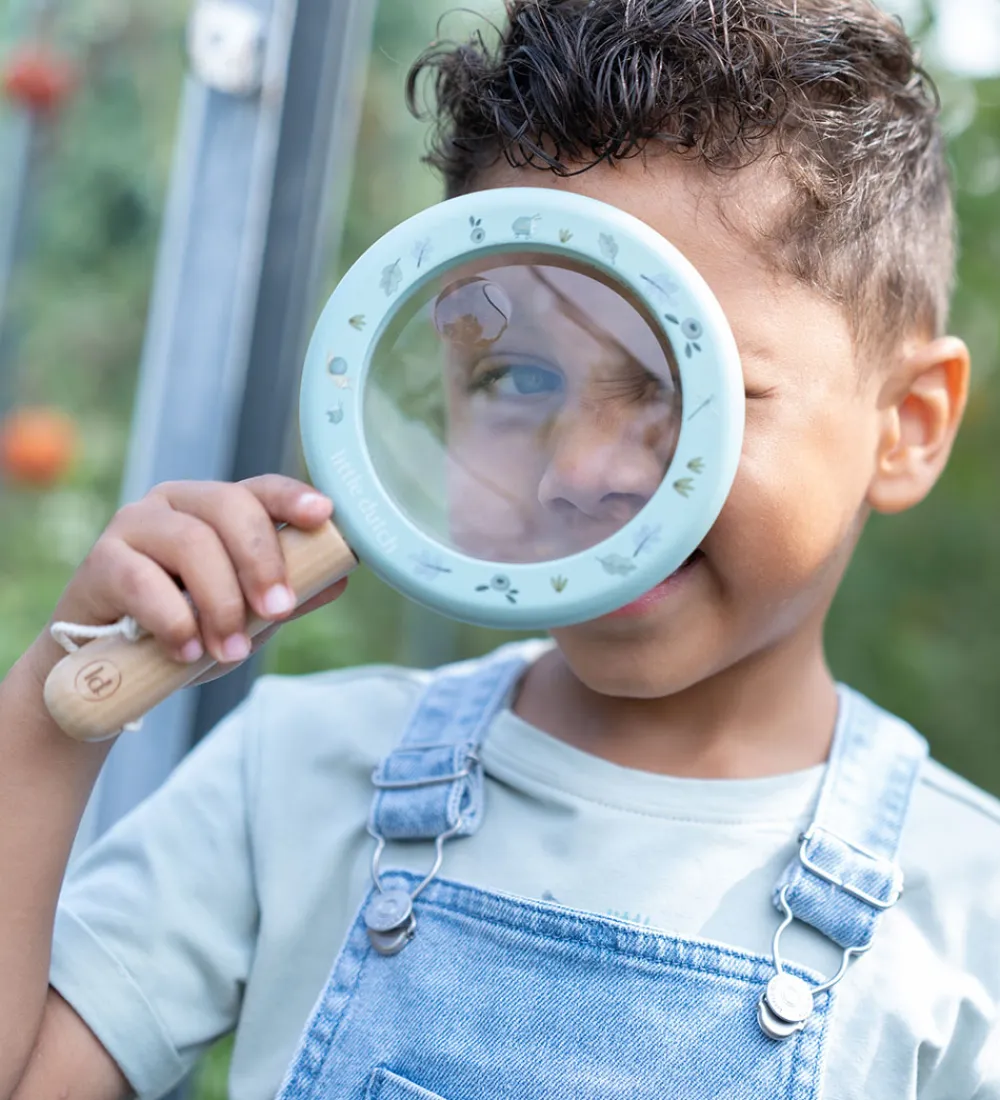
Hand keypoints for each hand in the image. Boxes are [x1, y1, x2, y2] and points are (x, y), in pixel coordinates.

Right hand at [41, 476, 346, 676]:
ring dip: (220, 602)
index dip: (293, 497)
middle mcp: (175, 504)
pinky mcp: (100, 562)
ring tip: (230, 650)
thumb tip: (340, 577)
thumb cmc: (184, 629)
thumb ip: (286, 595)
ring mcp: (134, 526)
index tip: (323, 515)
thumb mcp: (246, 616)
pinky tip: (187, 649)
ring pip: (191, 543)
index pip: (260, 489)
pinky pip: (143, 581)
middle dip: (262, 562)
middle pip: (230, 507)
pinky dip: (174, 619)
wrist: (108, 669)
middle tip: (278, 613)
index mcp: (216, 508)